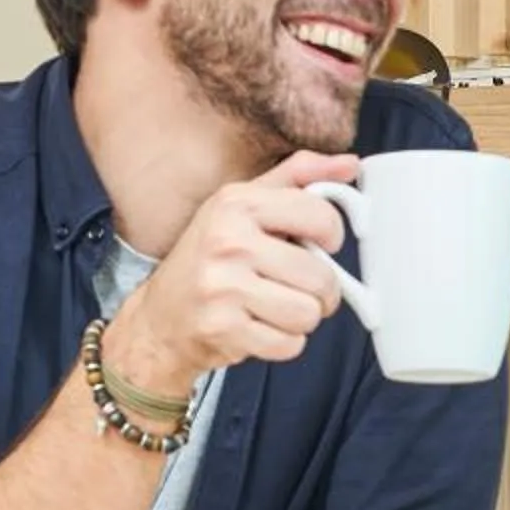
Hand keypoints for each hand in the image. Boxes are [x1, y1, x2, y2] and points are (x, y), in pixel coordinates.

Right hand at [106, 152, 361, 388]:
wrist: (159, 318)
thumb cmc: (209, 259)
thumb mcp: (243, 205)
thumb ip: (298, 179)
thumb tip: (349, 164)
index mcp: (237, 203)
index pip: (321, 216)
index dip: (332, 236)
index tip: (320, 244)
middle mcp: (228, 241)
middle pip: (321, 277)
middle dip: (319, 290)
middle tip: (295, 287)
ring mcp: (223, 286)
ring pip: (309, 314)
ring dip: (301, 319)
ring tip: (274, 307)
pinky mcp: (223, 328)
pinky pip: (290, 344)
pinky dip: (283, 343)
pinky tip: (259, 328)